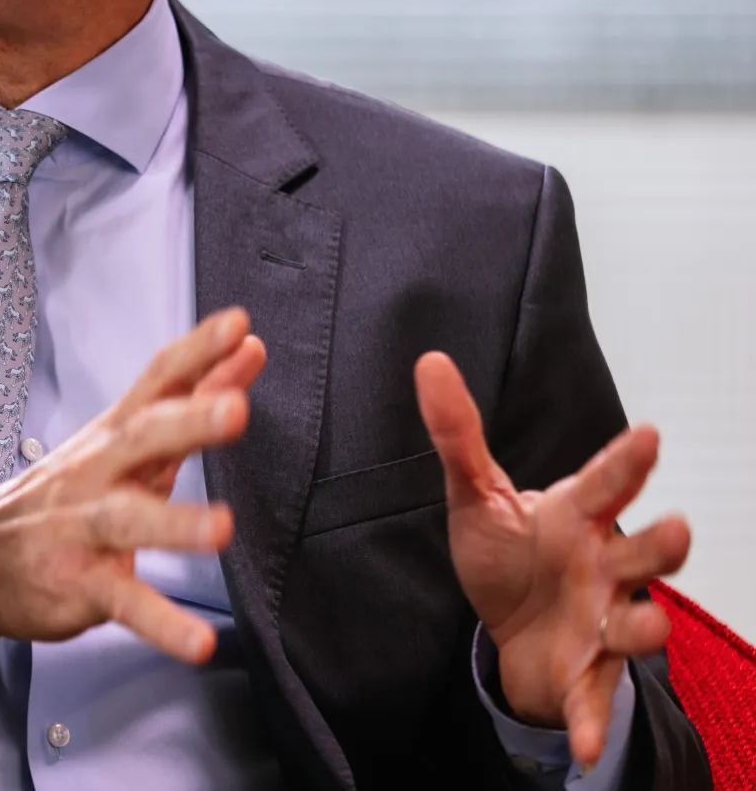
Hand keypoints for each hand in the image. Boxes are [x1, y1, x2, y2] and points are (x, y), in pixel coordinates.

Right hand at [0, 308, 266, 663]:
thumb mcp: (126, 442)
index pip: (155, 383)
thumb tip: (248, 349)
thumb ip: (193, 397)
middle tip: (233, 409)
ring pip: (127, 519)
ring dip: (174, 523)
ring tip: (220, 529)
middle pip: (140, 438)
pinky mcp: (79, 584)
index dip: (195, 353)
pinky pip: (123, 602)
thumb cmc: (69, 493)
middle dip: (186, 421)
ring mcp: (83, 528)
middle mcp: (97, 473)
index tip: (237, 327)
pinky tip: (196, 640)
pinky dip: (160, 622)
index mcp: (113, 435)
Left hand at [415, 352, 691, 766]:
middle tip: (678, 528)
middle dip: (663, 544)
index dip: (628, 460)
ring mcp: (603, 622)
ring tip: (646, 625)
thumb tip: (429, 362)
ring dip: (644, 627)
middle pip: (645, 553)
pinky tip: (585, 746)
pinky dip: (592, 723)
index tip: (648, 433)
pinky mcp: (587, 674)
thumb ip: (457, 433)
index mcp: (580, 517)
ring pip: (637, 623)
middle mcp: (605, 567)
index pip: (608, 482)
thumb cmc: (510, 552)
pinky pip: (594, 700)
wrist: (512, 626)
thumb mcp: (475, 494)